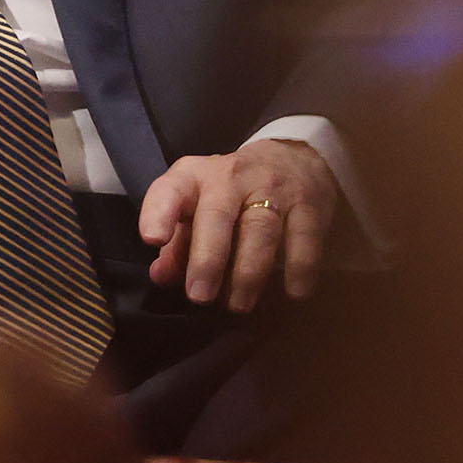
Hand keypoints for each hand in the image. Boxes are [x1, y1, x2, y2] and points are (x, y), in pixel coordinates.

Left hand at [137, 137, 338, 311]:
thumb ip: (178, 244)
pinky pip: (305, 239)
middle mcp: (232, 177)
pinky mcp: (309, 204)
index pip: (171, 189)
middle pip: (217, 215)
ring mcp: (274, 188)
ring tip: (239, 304)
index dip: (159, 212)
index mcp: (195, 177)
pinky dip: (299, 268)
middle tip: (200, 296)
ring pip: (260, 230)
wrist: (294, 158)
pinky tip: (293, 292)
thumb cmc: (232, 193)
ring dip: (248, 273)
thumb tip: (161, 276)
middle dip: (208, 259)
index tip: (153, 239)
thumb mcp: (198, 206)